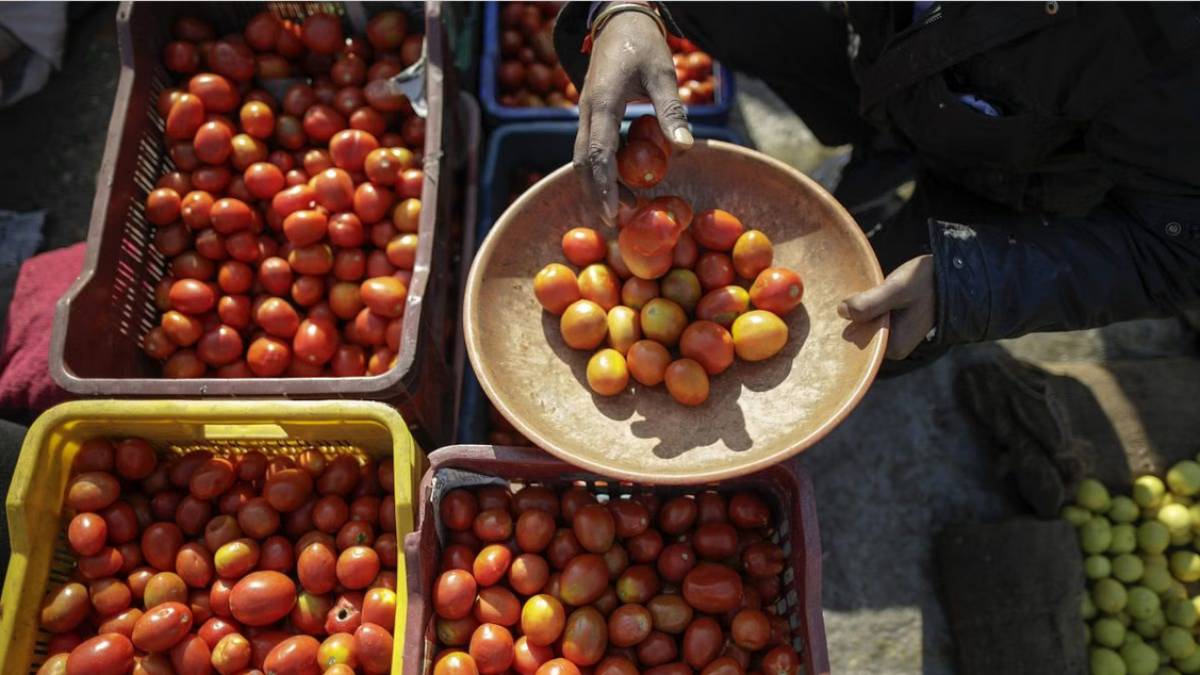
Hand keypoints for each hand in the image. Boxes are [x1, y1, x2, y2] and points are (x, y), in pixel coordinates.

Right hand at [573, 8, 693, 226]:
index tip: (612, 212)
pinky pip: (589, 149)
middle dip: (595, 195)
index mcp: (602, 103)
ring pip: (581, 159)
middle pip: (582, 163)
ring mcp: (585, 114)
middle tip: (614, 223)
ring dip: (596, 186)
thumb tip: (685, 148)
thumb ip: (671, 111)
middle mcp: (586, 112)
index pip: (597, 153)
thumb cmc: (643, 45)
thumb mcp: (662, 74)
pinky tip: (617, 185)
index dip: (604, 186)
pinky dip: (599, 171)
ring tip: (618, 209)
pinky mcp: (590, 115)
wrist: (619, 21)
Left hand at [837, 255, 935, 358]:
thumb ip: (870, 303)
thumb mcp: (896, 290)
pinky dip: (867, 306)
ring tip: (868, 290)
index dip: (850, 319)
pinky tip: (871, 293)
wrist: (950, 275)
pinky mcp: (894, 324)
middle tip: (861, 291)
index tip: (850, 300)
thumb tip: (842, 311)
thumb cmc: (925, 282)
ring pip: (864, 323)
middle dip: (855, 313)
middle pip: (859, 332)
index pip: (856, 339)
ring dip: (861, 308)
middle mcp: (893, 348)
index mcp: (894, 347)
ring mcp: (894, 337)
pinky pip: (871, 318)